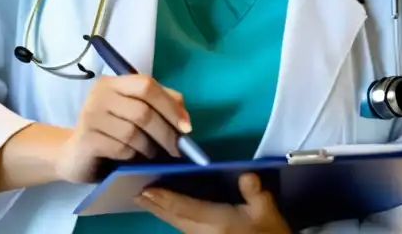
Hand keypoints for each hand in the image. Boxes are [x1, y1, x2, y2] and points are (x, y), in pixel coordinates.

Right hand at [54, 74, 190, 183]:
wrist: (74, 154)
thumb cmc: (110, 131)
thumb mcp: (133, 112)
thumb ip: (159, 105)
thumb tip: (184, 117)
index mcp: (113, 82)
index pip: (146, 84)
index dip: (169, 105)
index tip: (186, 127)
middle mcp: (100, 94)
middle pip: (143, 111)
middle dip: (165, 132)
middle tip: (176, 149)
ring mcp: (91, 116)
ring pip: (133, 132)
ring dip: (148, 147)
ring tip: (149, 153)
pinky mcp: (87, 139)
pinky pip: (121, 149)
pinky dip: (132, 156)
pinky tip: (132, 158)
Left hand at [136, 173, 290, 232]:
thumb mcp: (267, 212)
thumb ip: (255, 191)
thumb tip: (246, 174)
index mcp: (215, 221)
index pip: (183, 208)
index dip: (164, 198)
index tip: (145, 189)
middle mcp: (203, 231)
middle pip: (174, 217)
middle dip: (154, 204)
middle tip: (135, 192)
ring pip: (176, 223)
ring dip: (161, 211)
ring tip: (145, 198)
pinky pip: (184, 226)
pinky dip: (173, 216)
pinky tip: (169, 210)